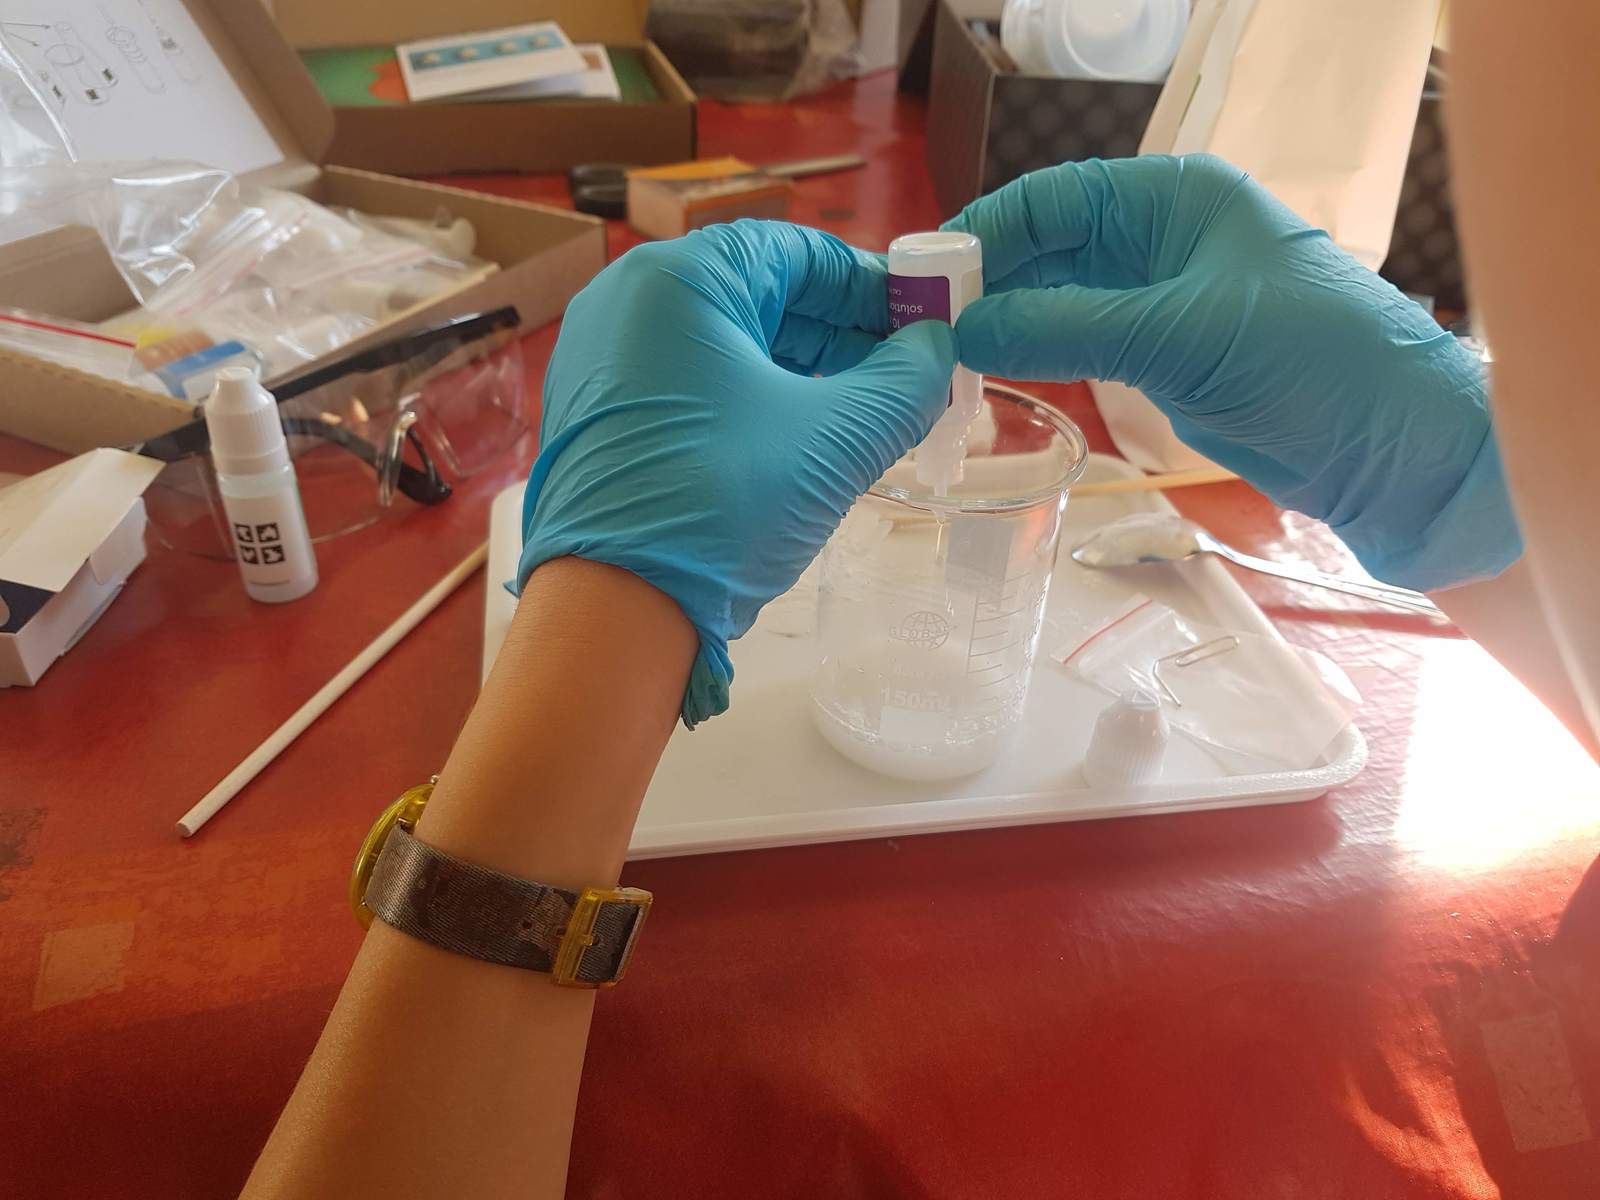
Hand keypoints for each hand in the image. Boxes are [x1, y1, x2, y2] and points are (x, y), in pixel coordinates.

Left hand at [519, 220, 958, 724]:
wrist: (610, 612)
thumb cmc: (722, 505)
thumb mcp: (836, 439)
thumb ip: (904, 382)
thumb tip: (938, 350)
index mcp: (679, 279)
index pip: (799, 251)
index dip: (873, 285)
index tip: (927, 323)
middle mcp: (629, 302)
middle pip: (762, 294)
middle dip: (843, 335)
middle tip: (907, 377)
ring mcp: (605, 361)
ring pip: (729, 344)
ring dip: (804, 372)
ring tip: (868, 415)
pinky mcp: (600, 416)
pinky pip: (693, 384)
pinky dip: (754, 401)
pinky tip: (805, 440)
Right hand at [943, 154, 1521, 590]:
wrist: (1393, 450)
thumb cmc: (1308, 363)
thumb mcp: (1179, 335)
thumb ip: (1065, 328)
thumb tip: (960, 330)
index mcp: (1175, 197)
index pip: (1054, 199)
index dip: (984, 234)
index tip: (920, 280)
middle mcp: (1161, 237)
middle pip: (1047, 248)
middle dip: (985, 284)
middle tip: (916, 330)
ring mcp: (1159, 298)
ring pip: (1056, 300)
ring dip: (1003, 326)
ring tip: (938, 359)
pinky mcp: (1162, 356)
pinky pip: (1078, 344)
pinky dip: (1035, 358)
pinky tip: (991, 377)